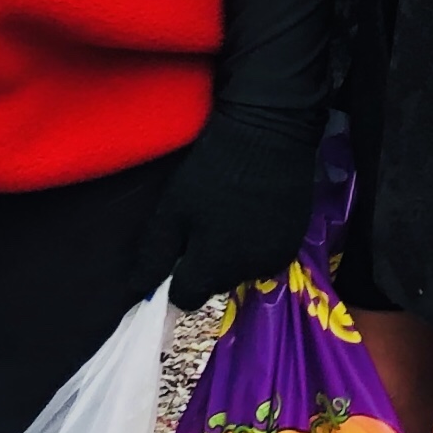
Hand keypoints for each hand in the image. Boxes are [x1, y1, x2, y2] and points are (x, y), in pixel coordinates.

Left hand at [134, 112, 319, 308]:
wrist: (268, 133)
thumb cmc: (212, 169)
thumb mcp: (173, 208)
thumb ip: (155, 255)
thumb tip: (137, 290)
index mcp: (214, 265)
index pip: (187, 298)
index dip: (176, 280)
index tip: (176, 255)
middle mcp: (247, 270)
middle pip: (215, 285)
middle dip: (206, 266)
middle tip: (203, 227)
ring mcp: (275, 256)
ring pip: (242, 273)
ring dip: (233, 257)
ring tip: (231, 219)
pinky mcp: (294, 240)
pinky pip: (267, 258)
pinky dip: (257, 245)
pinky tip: (254, 216)